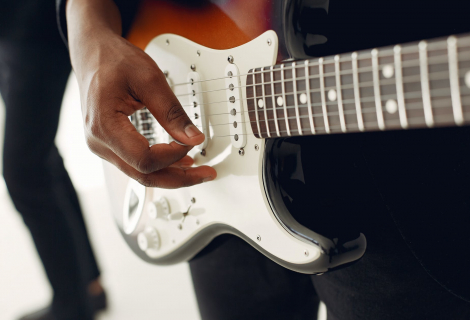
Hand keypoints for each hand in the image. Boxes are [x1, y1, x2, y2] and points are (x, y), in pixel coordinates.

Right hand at [66, 0, 215, 187]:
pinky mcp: (109, 145)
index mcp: (104, 126)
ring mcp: (102, 146)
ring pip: (140, 174)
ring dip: (171, 175)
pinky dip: (159, 166)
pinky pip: (136, 164)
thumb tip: (194, 139)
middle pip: (143, 175)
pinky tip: (179, 163)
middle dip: (178, 178)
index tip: (191, 142)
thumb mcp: (149, 80)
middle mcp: (99, 142)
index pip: (144, 159)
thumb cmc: (114, 61)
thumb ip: (172, 112)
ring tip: (198, 170)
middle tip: (206, 173)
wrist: (94, 54)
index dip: (173, 155)